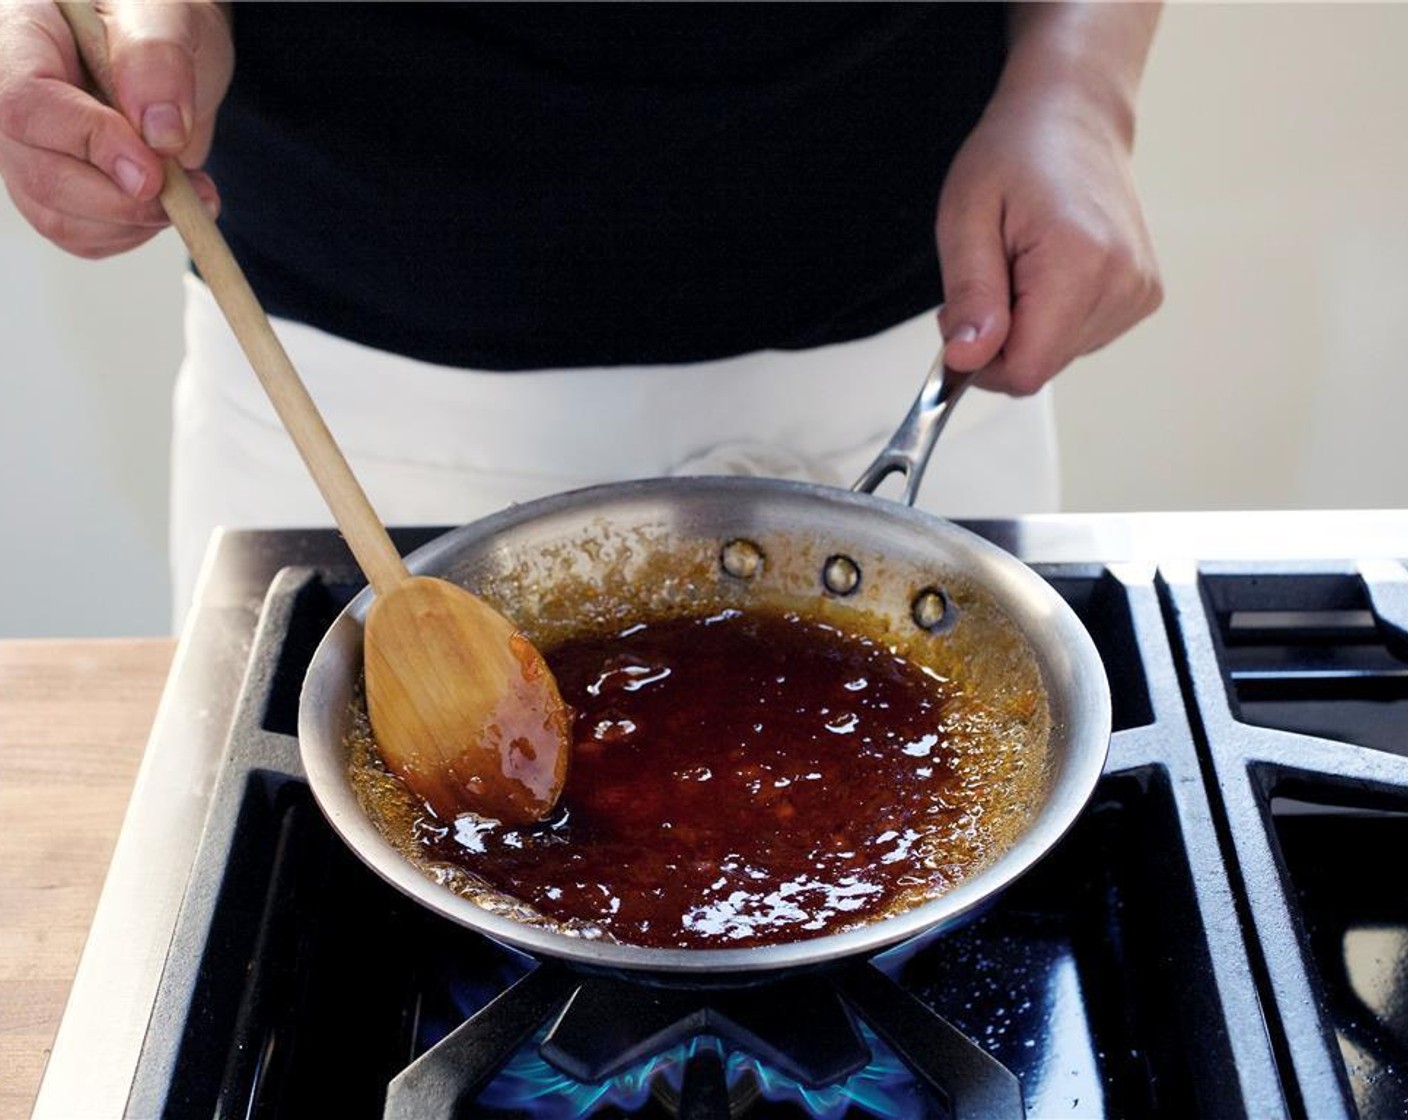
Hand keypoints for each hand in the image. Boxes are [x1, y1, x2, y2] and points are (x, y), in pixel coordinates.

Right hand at [0, 0, 232, 257]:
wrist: (173, 48)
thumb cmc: (159, 16)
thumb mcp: (165, 14)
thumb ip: (157, 60)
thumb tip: (158, 134)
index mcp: (20, 37)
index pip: (26, 105)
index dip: (91, 144)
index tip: (154, 169)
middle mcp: (11, 98)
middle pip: (41, 175)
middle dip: (124, 199)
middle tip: (190, 190)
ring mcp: (30, 151)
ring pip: (60, 218)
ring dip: (135, 222)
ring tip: (189, 192)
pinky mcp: (58, 190)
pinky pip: (83, 236)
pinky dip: (133, 233)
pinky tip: (165, 204)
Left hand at [936, 5, 1162, 395]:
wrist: (1074, 116)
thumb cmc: (1016, 154)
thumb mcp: (966, 219)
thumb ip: (970, 296)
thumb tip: (968, 360)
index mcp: (1080, 265)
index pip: (1024, 371)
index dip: (979, 362)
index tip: (959, 320)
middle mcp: (1123, 284)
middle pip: (1040, 367)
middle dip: (999, 339)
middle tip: (989, 275)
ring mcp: (1139, 292)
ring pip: (1058, 355)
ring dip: (1024, 326)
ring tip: (1020, 263)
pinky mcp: (1142, 295)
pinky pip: (1079, 338)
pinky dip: (1050, 317)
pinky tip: (1047, 269)